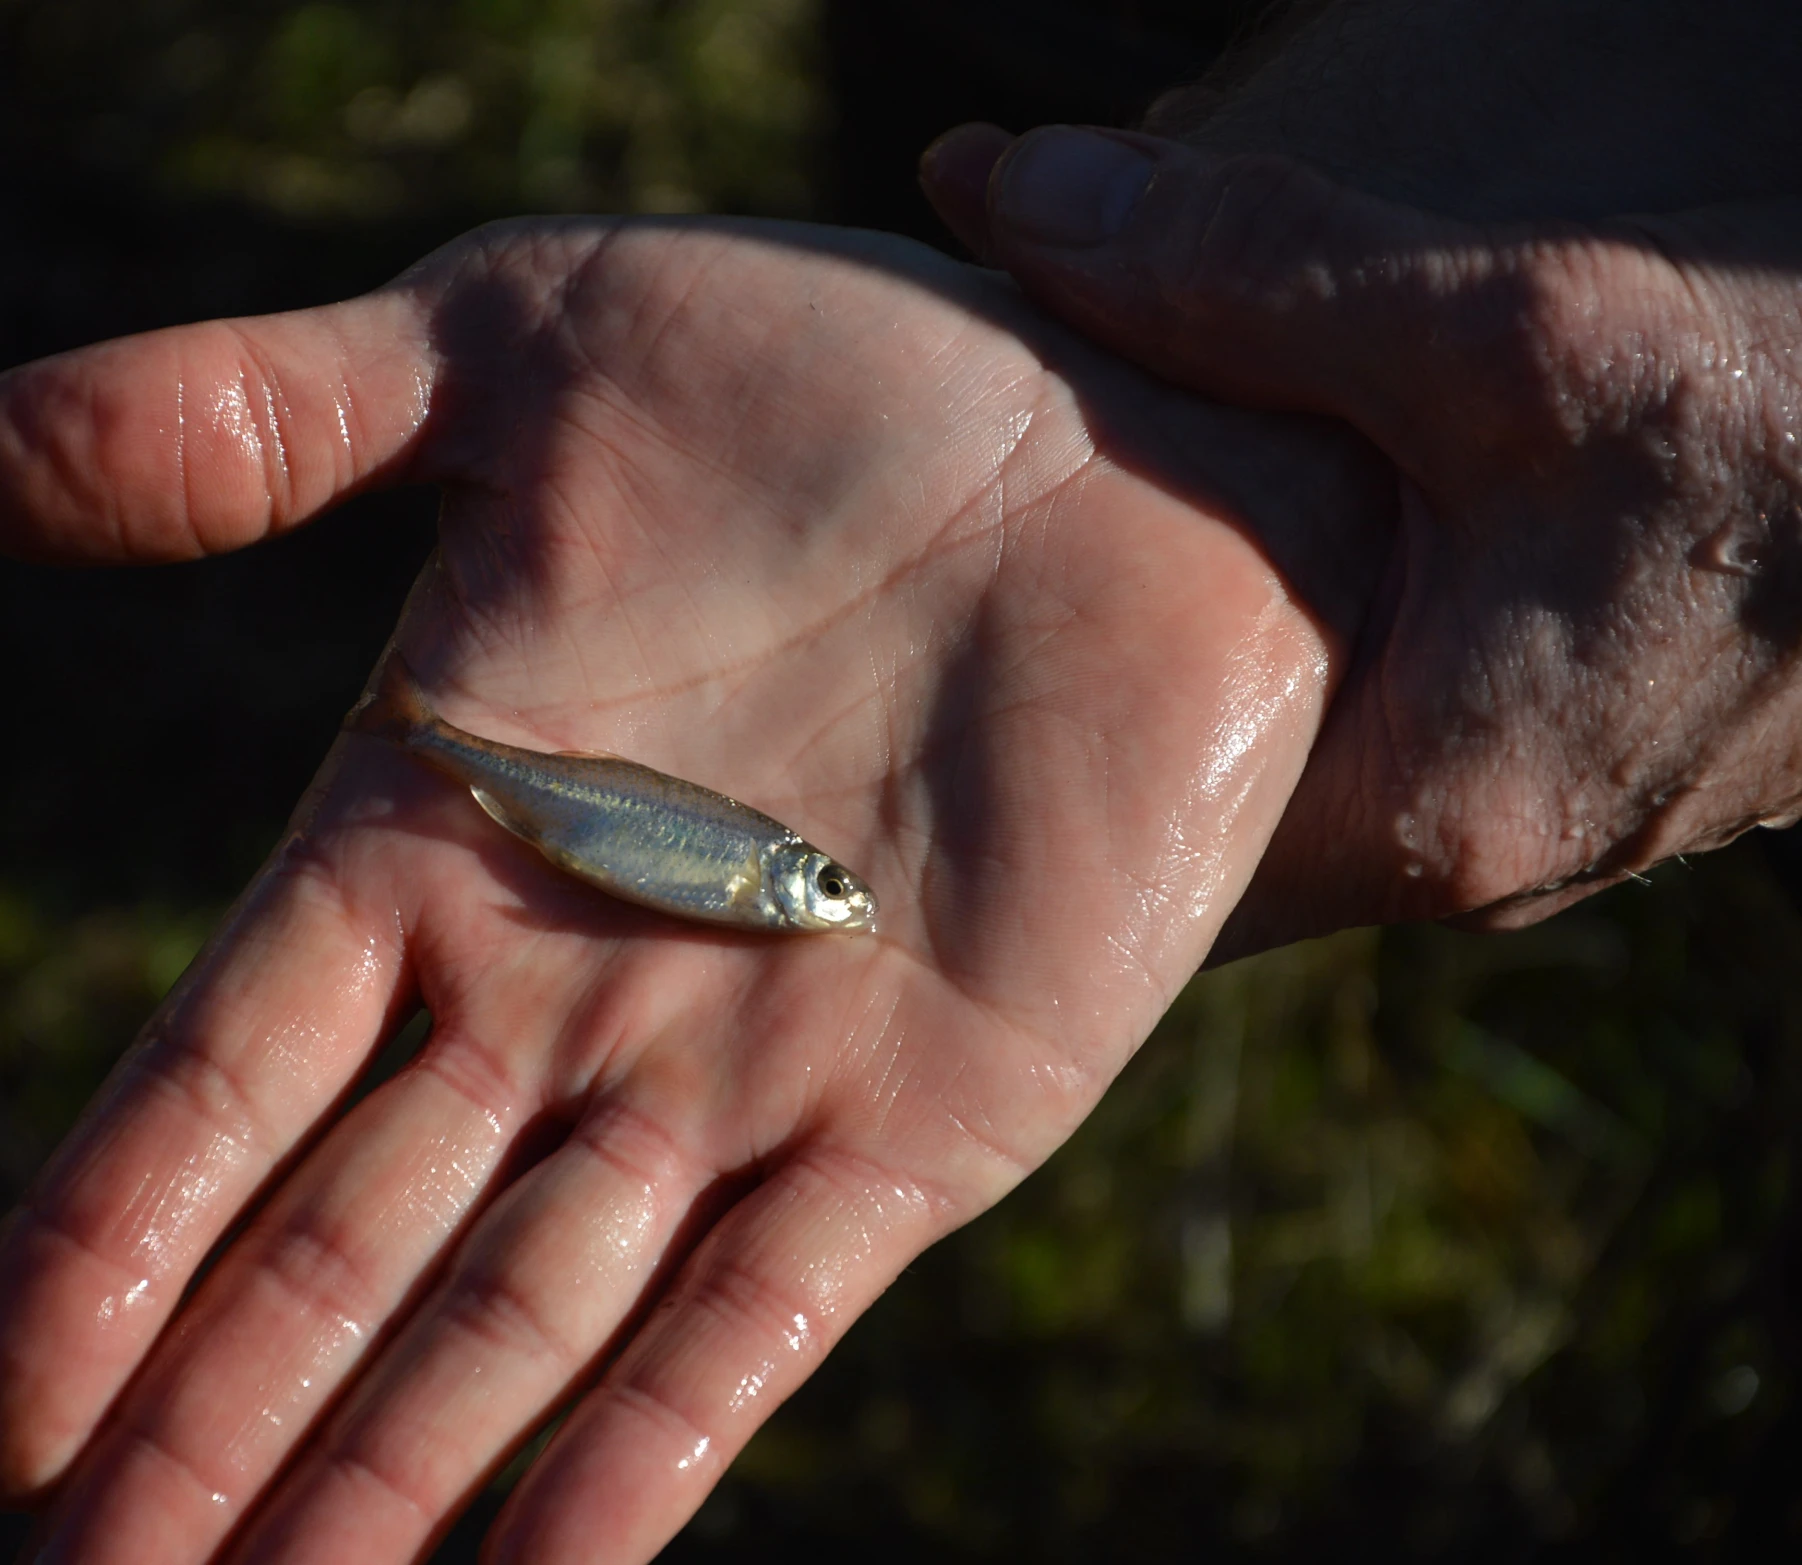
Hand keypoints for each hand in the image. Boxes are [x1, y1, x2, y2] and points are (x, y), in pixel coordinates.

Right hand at [0, 217, 1371, 1562]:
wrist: (1125, 422)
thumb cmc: (823, 371)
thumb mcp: (509, 346)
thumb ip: (253, 416)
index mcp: (437, 827)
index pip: (218, 1075)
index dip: (101, 1245)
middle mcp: (561, 987)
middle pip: (342, 1255)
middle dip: (210, 1429)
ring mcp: (742, 1071)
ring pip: (521, 1327)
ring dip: (385, 1487)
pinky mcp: (926, 1121)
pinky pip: (759, 1322)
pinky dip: (644, 1462)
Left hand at [925, 123, 1801, 953]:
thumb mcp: (1515, 321)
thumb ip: (1241, 266)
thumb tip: (999, 189)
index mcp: (1440, 803)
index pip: (1134, 852)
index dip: (991, 755)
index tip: (879, 660)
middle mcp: (1479, 841)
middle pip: (1194, 794)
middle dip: (1063, 687)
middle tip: (910, 583)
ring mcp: (1540, 790)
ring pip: (1285, 735)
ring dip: (1175, 637)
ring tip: (1019, 532)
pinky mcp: (1582, 717)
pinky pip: (1378, 686)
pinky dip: (1289, 608)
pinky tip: (1221, 509)